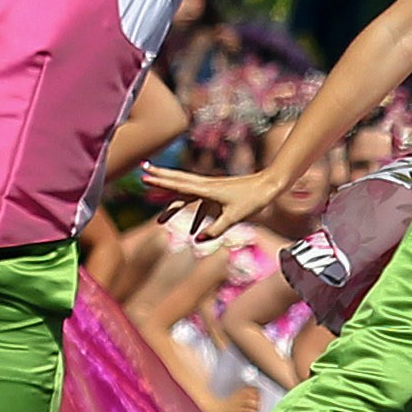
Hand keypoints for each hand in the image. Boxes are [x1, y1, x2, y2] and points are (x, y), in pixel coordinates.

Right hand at [143, 161, 290, 246]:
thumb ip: (215, 229)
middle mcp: (206, 185)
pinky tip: (192, 231)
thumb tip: (197, 240)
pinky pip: (199, 203)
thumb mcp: (234, 217)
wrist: (268, 186)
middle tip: (142, 171)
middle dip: (160, 177)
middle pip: (177, 181)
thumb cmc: (252, 199)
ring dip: (173, 202)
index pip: (178, 185)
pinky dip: (192, 214)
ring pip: (186, 192)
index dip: (160, 182)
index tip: (144, 176)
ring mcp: (211, 188)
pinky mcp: (218, 193)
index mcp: (206, 189)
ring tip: (161, 219)